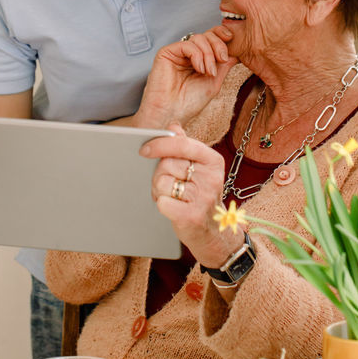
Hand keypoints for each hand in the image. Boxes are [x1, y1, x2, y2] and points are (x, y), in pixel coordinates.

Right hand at [134, 26, 238, 130]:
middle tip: (221, 60)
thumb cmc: (189, 103)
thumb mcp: (214, 82)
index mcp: (199, 59)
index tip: (231, 38)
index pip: (212, 38)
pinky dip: (197, 56)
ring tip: (208, 72)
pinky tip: (199, 69)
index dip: (221, 35)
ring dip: (208, 54)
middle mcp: (188, 53)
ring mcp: (177, 52)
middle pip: (207, 35)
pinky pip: (187, 45)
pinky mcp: (167, 53)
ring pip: (198, 38)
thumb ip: (224, 65)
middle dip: (218, 45)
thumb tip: (236, 52)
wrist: (172, 114)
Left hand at [139, 124, 241, 266]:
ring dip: (160, 191)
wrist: (213, 231)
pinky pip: (162, 202)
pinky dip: (162, 205)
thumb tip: (173, 127)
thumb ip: (185, 146)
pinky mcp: (193, 216)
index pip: (182, 144)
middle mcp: (211, 178)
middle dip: (159, 174)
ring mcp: (203, 198)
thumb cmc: (200, 195)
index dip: (160, 144)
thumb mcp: (199, 168)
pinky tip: (172, 208)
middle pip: (167, 164)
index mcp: (213, 161)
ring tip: (172, 196)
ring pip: (162, 183)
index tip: (144, 150)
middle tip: (169, 184)